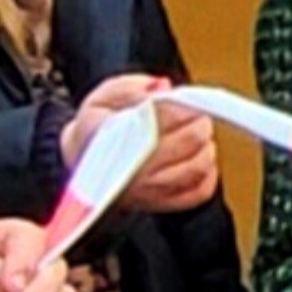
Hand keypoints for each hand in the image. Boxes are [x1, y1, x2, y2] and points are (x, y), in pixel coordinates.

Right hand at [66, 76, 221, 214]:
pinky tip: (198, 158)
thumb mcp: (103, 97)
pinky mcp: (162, 204)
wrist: (83, 166)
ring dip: (205, 146)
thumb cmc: (96, 130)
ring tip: (196, 135)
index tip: (182, 99)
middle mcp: (134, 170)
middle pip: (190, 139)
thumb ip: (130, 88)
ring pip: (198, 166)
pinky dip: (208, 173)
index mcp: (116, 138)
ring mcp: (149, 191)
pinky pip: (199, 192)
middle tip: (194, 114)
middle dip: (199, 121)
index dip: (181, 105)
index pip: (163, 117)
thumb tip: (161, 87)